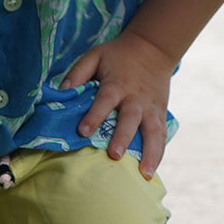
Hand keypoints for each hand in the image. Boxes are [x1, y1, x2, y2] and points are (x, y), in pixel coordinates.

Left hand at [61, 30, 174, 178]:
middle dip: (123, 137)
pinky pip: (161, 137)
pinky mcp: (160, 114)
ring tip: (144, 174)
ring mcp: (151, 108)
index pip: (104, 101)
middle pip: (130, 119)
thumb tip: (62, 91)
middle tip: (114, 155)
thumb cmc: (117, 56)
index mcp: (117, 84)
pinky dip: (159, 154)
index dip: (94, 116)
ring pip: (153, 132)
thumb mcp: (94, 56)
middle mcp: (135, 98)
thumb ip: (78, 72)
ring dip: (150, 153)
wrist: (153, 48)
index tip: (82, 132)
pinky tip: (151, 172)